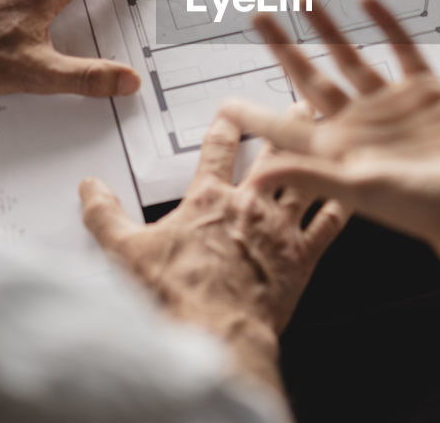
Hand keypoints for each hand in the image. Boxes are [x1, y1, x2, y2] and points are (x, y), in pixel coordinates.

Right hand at [79, 111, 346, 396]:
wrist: (218, 332)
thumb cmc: (176, 295)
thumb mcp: (125, 251)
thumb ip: (104, 215)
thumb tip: (89, 188)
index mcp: (209, 200)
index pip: (218, 150)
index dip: (226, 125)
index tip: (232, 109)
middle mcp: (250, 205)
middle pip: (272, 153)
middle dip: (284, 126)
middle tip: (299, 105)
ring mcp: (280, 230)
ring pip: (305, 177)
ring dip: (318, 153)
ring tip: (331, 134)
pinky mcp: (302, 258)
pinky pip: (328, 225)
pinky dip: (340, 207)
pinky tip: (350, 194)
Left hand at [220, 0, 439, 359]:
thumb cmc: (420, 208)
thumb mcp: (359, 189)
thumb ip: (310, 175)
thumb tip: (257, 175)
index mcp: (335, 148)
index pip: (281, 128)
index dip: (253, 115)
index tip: (223, 103)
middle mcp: (357, 123)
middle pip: (309, 78)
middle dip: (283, 47)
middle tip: (258, 16)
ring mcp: (389, 105)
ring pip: (349, 57)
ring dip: (326, 27)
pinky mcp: (424, 91)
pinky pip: (401, 50)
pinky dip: (386, 25)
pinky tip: (368, 1)